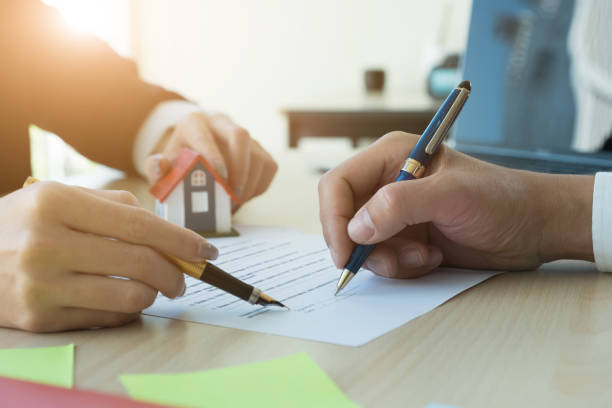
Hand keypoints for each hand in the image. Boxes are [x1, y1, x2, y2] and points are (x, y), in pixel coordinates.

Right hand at [0, 181, 217, 331]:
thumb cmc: (21, 223)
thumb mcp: (57, 197)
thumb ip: (111, 205)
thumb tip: (161, 227)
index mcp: (55, 204)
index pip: (138, 224)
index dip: (180, 239)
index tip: (205, 250)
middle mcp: (46, 244)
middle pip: (140, 261)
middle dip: (176, 271)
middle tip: (183, 276)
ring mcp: (41, 285)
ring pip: (130, 295)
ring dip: (153, 292)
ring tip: (151, 285)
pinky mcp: (40, 318)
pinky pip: (107, 317)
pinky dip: (126, 307)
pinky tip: (121, 296)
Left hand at [142, 112, 276, 206]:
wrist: (195, 148)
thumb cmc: (179, 158)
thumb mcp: (163, 162)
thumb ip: (155, 167)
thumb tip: (158, 168)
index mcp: (195, 123)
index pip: (206, 136)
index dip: (214, 157)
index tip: (218, 179)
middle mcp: (222, 123)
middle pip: (240, 136)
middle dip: (239, 168)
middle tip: (232, 195)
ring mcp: (245, 135)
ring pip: (258, 156)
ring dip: (250, 184)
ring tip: (234, 205)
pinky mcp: (260, 150)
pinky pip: (268, 168)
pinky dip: (259, 187)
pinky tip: (243, 197)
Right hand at [318, 132, 593, 277]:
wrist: (533, 228)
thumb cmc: (501, 199)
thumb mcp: (452, 195)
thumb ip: (400, 205)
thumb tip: (356, 228)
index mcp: (391, 156)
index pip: (339, 184)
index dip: (334, 218)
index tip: (346, 253)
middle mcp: (386, 182)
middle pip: (343, 217)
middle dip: (363, 245)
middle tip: (391, 262)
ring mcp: (394, 213)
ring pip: (361, 244)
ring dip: (389, 259)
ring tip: (425, 256)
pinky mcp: (404, 237)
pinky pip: (382, 259)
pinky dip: (402, 267)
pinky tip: (433, 258)